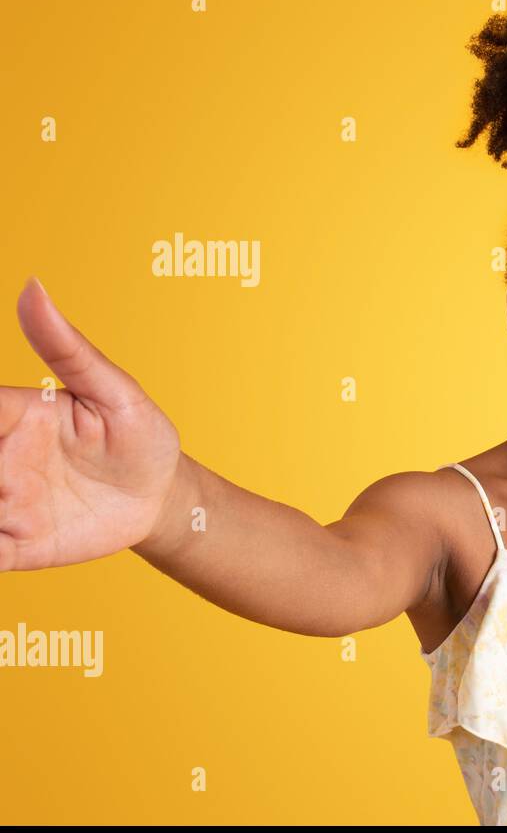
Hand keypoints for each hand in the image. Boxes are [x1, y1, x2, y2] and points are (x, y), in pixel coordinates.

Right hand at [0, 277, 181, 570]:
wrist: (164, 497)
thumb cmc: (140, 434)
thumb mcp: (115, 392)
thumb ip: (68, 350)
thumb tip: (32, 288)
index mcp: (14, 415)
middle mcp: (0, 460)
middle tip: (0, 477)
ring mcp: (4, 504)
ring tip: (1, 504)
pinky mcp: (17, 545)